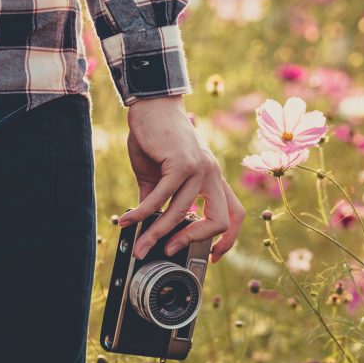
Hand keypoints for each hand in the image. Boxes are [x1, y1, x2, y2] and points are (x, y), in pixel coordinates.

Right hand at [117, 96, 244, 261]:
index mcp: (212, 179)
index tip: (214, 256)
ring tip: (140, 246)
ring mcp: (199, 168)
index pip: (234, 214)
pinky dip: (143, 213)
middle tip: (173, 251)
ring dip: (157, 234)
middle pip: (220, 220)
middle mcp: (212, 175)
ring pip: (180, 212)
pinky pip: (161, 197)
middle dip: (197, 241)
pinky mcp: (181, 163)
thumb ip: (158, 199)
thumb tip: (148, 225)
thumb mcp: (160, 174)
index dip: (229, 239)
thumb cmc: (156, 138)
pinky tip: (129, 220)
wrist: (152, 106)